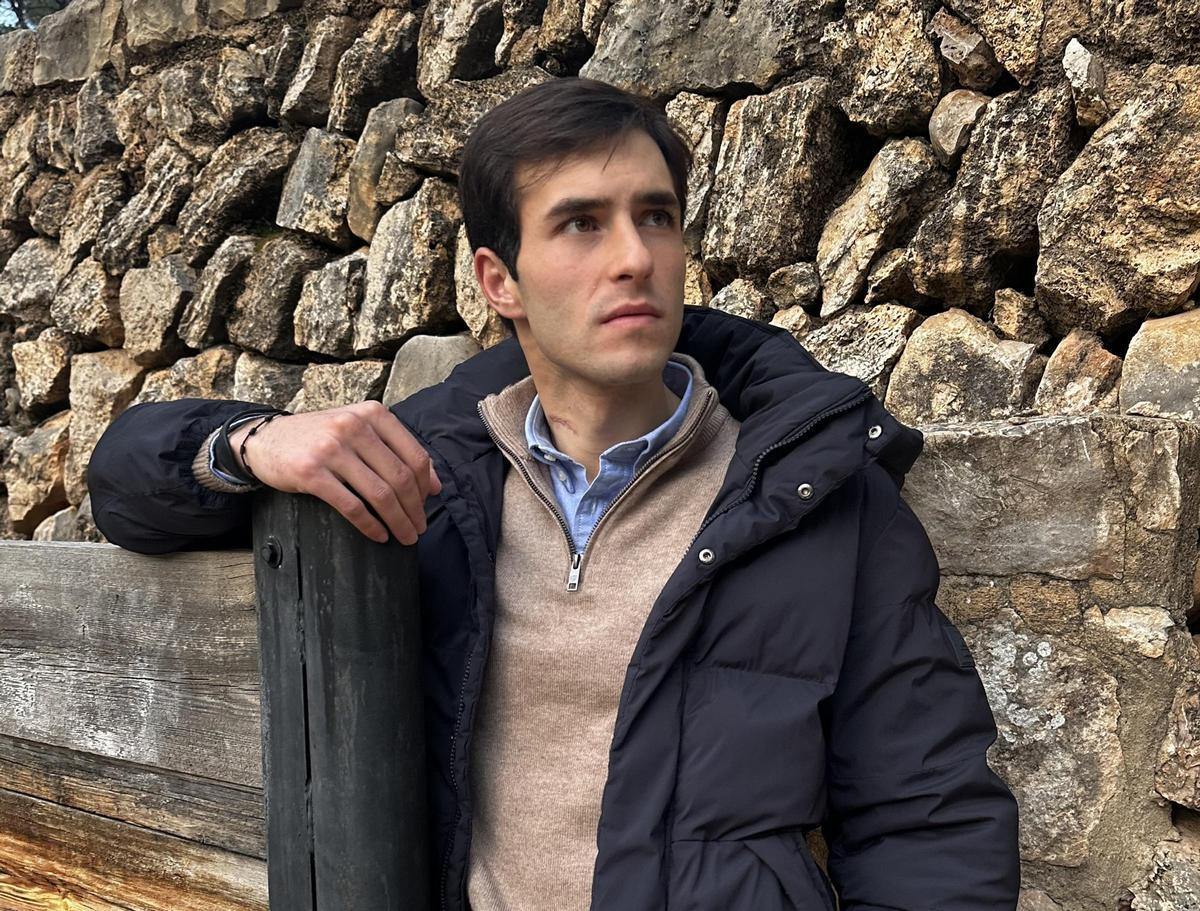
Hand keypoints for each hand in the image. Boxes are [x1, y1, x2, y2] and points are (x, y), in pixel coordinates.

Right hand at [229, 401, 441, 544]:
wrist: (265, 439)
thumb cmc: (319, 438)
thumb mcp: (359, 430)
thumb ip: (395, 450)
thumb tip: (435, 485)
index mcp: (372, 414)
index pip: (415, 455)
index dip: (426, 486)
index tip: (427, 505)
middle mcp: (354, 426)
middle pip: (401, 477)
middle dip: (415, 509)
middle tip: (419, 529)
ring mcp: (332, 448)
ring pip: (380, 494)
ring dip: (398, 521)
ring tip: (404, 537)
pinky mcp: (311, 472)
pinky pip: (352, 506)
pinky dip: (370, 525)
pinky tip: (378, 535)